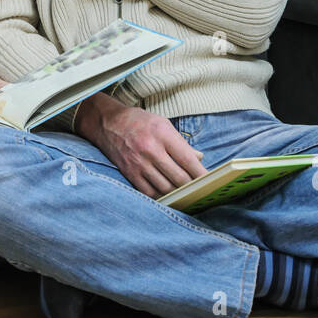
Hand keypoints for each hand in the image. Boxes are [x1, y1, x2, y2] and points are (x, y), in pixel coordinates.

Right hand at [81, 99, 206, 198]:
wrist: (108, 123)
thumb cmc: (139, 121)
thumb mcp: (163, 124)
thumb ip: (181, 142)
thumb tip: (199, 159)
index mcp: (162, 134)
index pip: (187, 159)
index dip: (201, 173)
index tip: (210, 181)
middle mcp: (151, 149)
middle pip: (179, 177)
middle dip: (192, 186)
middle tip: (200, 189)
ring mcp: (139, 163)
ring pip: (165, 187)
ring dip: (178, 192)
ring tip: (186, 193)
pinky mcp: (129, 173)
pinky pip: (149, 192)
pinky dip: (161, 196)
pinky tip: (167, 194)